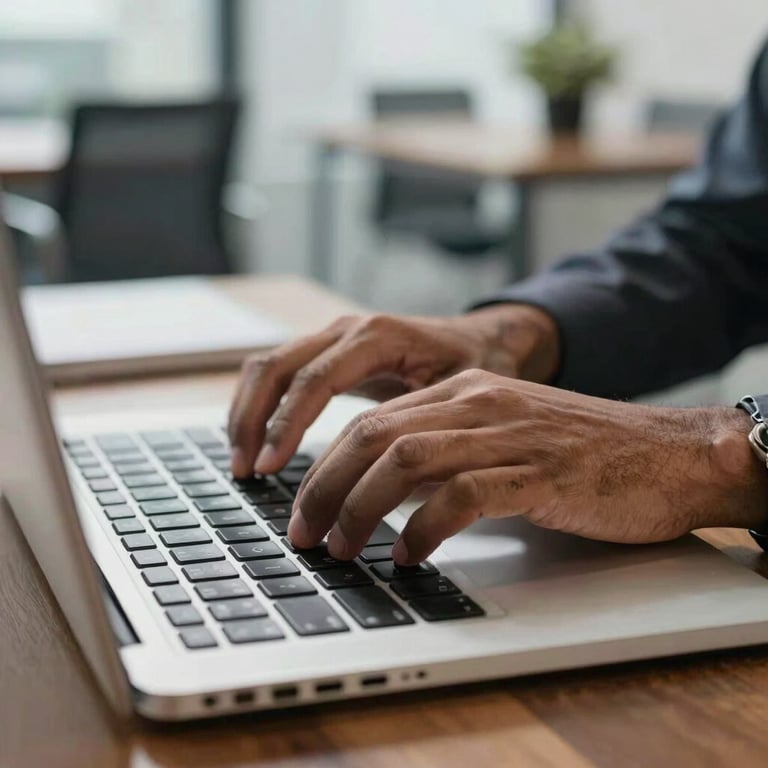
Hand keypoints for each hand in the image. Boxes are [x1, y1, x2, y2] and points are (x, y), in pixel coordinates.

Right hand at [228, 304, 557, 476]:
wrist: (481, 340)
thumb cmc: (475, 367)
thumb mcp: (460, 394)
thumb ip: (423, 428)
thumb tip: (389, 485)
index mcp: (378, 337)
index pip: (315, 379)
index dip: (287, 424)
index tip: (270, 466)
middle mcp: (347, 330)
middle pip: (276, 367)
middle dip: (253, 420)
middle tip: (247, 472)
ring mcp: (332, 338)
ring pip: (267, 366)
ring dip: (247, 413)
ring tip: (244, 465)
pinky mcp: (327, 353)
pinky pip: (277, 372)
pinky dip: (259, 407)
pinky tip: (258, 444)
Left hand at [289, 369, 767, 563]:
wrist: (669, 453)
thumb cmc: (584, 454)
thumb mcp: (503, 438)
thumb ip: (449, 454)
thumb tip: (386, 497)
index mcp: (463, 392)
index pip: (372, 422)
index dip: (324, 465)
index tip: (302, 506)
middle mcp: (477, 404)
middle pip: (372, 437)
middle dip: (325, 487)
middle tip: (305, 534)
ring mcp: (506, 435)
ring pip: (404, 461)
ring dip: (360, 509)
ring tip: (343, 549)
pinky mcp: (537, 472)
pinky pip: (461, 496)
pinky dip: (424, 529)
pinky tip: (409, 557)